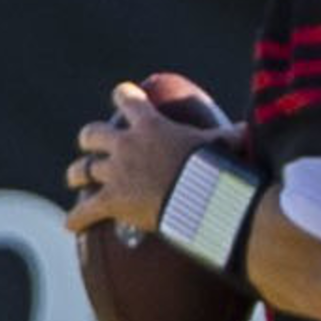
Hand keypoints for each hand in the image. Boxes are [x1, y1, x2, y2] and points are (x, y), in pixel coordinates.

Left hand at [62, 75, 234, 237]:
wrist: (198, 196)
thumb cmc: (212, 167)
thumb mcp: (220, 145)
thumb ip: (229, 136)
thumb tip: (249, 130)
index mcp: (149, 125)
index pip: (127, 98)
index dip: (123, 96)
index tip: (121, 95)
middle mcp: (125, 145)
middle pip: (93, 134)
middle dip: (90, 139)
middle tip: (90, 144)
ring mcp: (115, 173)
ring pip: (82, 170)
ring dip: (76, 174)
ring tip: (74, 178)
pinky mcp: (111, 201)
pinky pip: (86, 211)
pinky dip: (77, 219)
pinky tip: (70, 225)